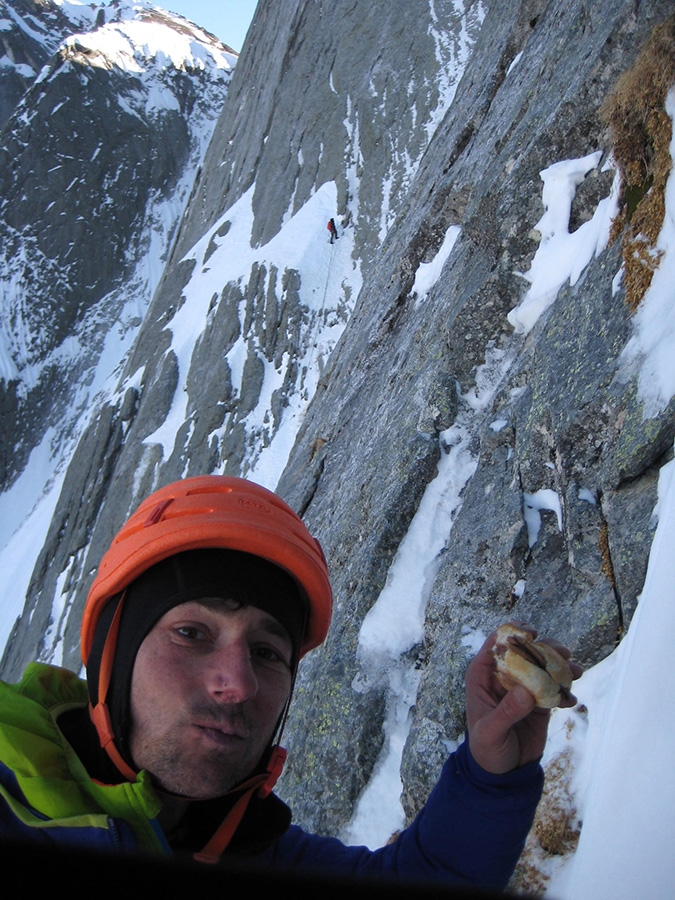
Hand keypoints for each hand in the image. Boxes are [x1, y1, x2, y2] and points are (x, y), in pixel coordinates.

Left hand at [465, 623, 581, 773]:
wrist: (503, 772)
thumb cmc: (486, 748)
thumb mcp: (491, 732)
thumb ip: (506, 712)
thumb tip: (525, 691)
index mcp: (483, 675)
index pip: (496, 644)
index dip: (514, 634)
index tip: (533, 634)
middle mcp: (503, 676)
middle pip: (525, 651)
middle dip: (546, 648)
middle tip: (564, 653)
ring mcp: (523, 687)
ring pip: (543, 667)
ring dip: (561, 666)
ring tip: (576, 672)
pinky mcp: (540, 701)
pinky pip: (554, 689)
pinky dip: (565, 691)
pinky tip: (570, 701)